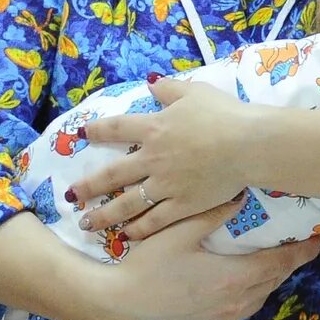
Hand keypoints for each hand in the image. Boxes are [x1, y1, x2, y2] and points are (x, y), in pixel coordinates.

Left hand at [72, 78, 254, 240]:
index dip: (97, 130)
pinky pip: (155, 220)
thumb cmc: (223, 114)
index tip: (83, 134)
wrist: (248, 144)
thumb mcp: (194, 92)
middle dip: (89, 186)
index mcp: (154, 128)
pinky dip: (139, 229)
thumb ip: (170, 89)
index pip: (117, 128)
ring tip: (87, 224)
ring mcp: (166, 185)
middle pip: (113, 174)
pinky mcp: (183, 205)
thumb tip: (151, 83)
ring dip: (105, 215)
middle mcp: (152, 159)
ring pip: (127, 203)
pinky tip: (127, 236)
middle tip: (71, 196)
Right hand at [88, 202, 318, 319]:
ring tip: (270, 262)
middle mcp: (235, 305)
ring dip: (266, 281)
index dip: (300, 251)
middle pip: (271, 282)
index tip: (317, 240)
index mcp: (233, 279)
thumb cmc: (147, 265)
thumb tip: (241, 195)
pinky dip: (246, 296)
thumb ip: (212, 213)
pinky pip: (238, 311)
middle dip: (285, 264)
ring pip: (257, 299)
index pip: (279, 263)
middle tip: (297, 246)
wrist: (117, 305)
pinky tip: (237, 284)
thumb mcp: (178, 232)